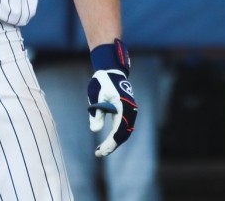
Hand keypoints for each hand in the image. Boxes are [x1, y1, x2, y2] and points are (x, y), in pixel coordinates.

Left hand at [87, 38, 138, 156]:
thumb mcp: (96, 96)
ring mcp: (130, 111)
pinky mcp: (127, 111)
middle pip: (123, 134)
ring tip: (101, 149)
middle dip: (112, 145)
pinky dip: (117, 135)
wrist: (111, 71)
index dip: (110, 143)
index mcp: (123, 107)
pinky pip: (124, 127)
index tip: (101, 151)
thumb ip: (96, 113)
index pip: (119, 131)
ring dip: (114, 142)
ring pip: (125, 132)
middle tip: (99, 153)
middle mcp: (130, 110)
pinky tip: (107, 140)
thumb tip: (95, 130)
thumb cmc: (102, 82)